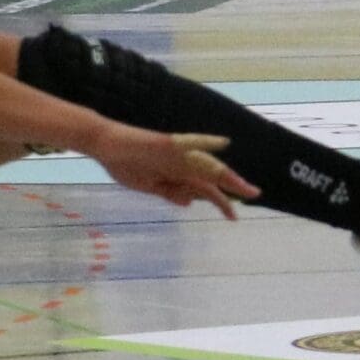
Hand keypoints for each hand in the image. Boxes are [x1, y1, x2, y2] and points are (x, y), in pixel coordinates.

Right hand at [90, 128, 256, 217]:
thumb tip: (190, 202)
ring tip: (243, 185)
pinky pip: (190, 142)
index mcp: (177, 174)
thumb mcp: (149, 186)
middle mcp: (181, 163)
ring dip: (225, 174)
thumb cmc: (124, 164)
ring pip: (206, 164)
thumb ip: (169, 192)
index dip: (221, 202)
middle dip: (233, 186)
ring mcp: (176, 153)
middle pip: (212, 176)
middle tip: (255, 195)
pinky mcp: (167, 143)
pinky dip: (206, 141)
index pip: (206, 189)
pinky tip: (223, 143)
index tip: (234, 217)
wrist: (105, 146)